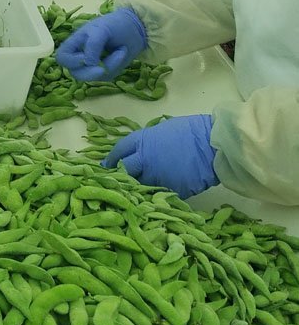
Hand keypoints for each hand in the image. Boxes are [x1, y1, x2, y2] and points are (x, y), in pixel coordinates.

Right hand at [55, 8, 147, 81]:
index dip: (70, 62)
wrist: (136, 28)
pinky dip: (116, 66)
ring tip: (120, 51)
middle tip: (104, 68)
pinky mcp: (105, 73)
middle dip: (91, 71)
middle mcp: (80, 57)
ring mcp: (92, 67)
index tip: (84, 58)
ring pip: (93, 77)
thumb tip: (88, 63)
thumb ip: (92, 44)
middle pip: (76, 73)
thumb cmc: (114, 24)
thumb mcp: (101, 29)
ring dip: (109, 65)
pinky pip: (107, 77)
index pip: (62, 58)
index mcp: (74, 44)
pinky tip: (121, 54)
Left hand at [103, 115, 218, 197]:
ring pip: (139, 185)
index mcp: (142, 141)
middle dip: (120, 175)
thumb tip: (144, 150)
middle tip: (119, 180)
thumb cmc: (193, 131)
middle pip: (124, 171)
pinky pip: (157, 194)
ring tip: (137, 189)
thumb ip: (150, 141)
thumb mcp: (165, 129)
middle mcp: (144, 160)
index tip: (108, 165)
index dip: (112, 158)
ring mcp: (156, 177)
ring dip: (137, 187)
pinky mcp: (170, 190)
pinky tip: (156, 195)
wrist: (215, 145)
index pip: (119, 151)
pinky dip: (156, 194)